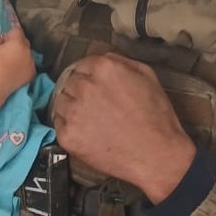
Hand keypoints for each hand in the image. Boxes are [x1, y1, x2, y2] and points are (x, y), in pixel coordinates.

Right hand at [0, 26, 34, 97]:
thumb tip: (3, 39)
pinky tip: (16, 69)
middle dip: (17, 43)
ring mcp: (31, 63)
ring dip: (21, 54)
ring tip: (12, 61)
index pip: (17, 30)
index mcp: (17, 42)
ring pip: (28, 53)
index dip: (9, 33)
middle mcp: (27, 51)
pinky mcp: (32, 73)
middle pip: (24, 41)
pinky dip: (24, 64)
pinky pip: (29, 64)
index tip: (4, 39)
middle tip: (7, 50)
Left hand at [51, 53, 195, 202]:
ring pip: (61, 102)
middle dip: (80, 92)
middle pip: (69, 83)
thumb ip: (121, 62)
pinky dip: (70, 127)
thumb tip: (103, 60)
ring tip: (92, 120)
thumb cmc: (156, 117)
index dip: (89, 77)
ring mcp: (73, 111)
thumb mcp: (147, 76)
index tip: (95, 87)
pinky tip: (88, 133)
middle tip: (97, 106)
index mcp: (103, 68)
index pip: (81, 65)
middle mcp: (84, 86)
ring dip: (72, 108)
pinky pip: (59, 124)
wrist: (156, 155)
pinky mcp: (68, 135)